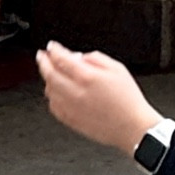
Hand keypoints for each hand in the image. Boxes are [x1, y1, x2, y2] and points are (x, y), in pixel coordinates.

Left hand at [36, 42, 158, 155]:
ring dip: (47, 79)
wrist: (132, 127)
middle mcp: (75, 92)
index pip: (62, 59)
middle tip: (41, 56)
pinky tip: (57, 93)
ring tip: (51, 73)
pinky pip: (53, 106)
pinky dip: (52, 97)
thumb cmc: (129, 100)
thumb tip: (79, 57)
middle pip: (50, 74)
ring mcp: (71, 108)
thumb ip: (96, 58)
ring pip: (49, 90)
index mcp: (87, 77)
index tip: (51, 46)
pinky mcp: (71, 120)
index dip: (54, 50)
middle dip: (43, 62)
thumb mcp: (118, 69)